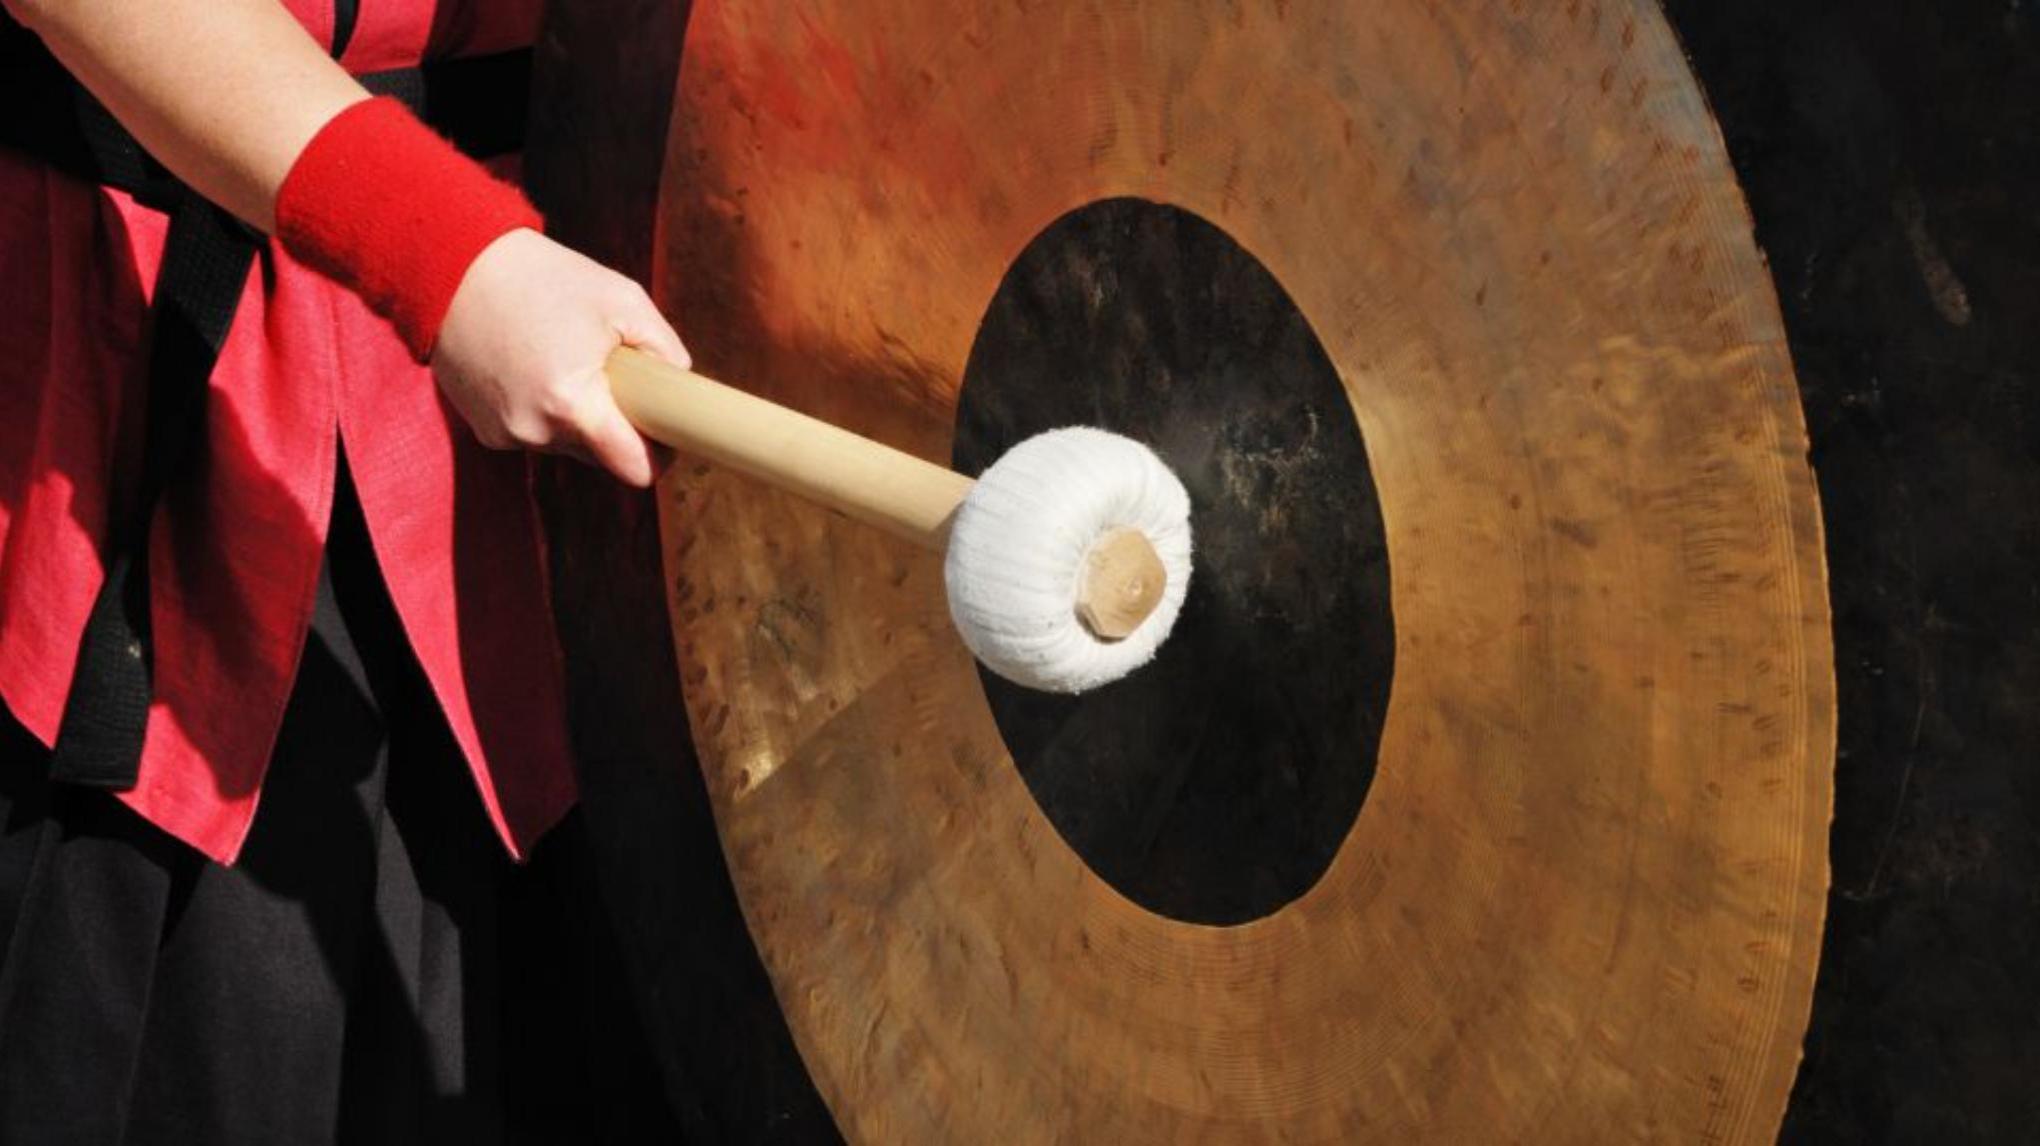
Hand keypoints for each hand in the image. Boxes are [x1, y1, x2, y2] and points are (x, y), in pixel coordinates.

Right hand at [430, 228, 687, 486]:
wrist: (453, 264)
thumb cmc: (543, 277)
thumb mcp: (622, 299)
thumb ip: (664, 349)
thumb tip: (680, 385)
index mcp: (572, 405)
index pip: (634, 469)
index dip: (659, 456)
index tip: (667, 434)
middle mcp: (535, 431)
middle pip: (601, 457)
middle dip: (616, 425)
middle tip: (612, 375)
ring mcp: (504, 434)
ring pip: (566, 445)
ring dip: (577, 416)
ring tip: (563, 359)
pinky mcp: (482, 429)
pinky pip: (533, 433)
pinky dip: (542, 409)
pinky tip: (532, 365)